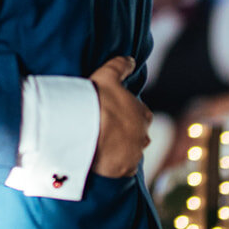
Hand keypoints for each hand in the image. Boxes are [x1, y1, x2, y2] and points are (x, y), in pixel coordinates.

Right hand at [90, 56, 151, 177]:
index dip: (129, 113)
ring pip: (133, 152)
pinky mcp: (124, 169)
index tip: (116, 113)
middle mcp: (143, 135)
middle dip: (129, 133)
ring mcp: (134, 153)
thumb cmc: (96, 99)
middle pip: (139, 135)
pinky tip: (107, 160)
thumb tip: (131, 59)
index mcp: (142, 114)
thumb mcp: (107, 74)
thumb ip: (120, 66)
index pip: (141, 114)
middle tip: (109, 130)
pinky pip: (126, 169)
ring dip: (124, 149)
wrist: (85, 129)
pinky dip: (119, 165)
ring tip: (106, 146)